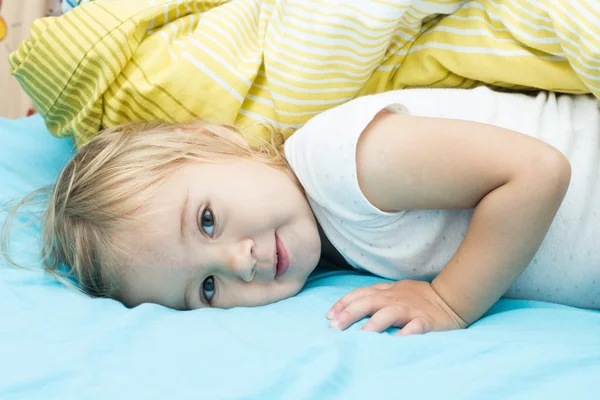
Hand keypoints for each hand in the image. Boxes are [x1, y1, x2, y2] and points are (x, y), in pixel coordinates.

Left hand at [326, 280, 467, 335]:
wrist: (450, 297)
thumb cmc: (418, 296)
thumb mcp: (394, 291)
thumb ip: (374, 296)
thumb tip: (348, 308)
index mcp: (386, 292)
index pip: (360, 294)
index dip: (343, 303)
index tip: (329, 316)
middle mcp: (394, 299)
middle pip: (368, 302)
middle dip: (350, 313)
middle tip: (335, 327)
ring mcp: (410, 309)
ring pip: (388, 314)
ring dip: (373, 324)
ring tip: (360, 337)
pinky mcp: (426, 321)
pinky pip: (415, 327)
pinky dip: (406, 334)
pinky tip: (397, 342)